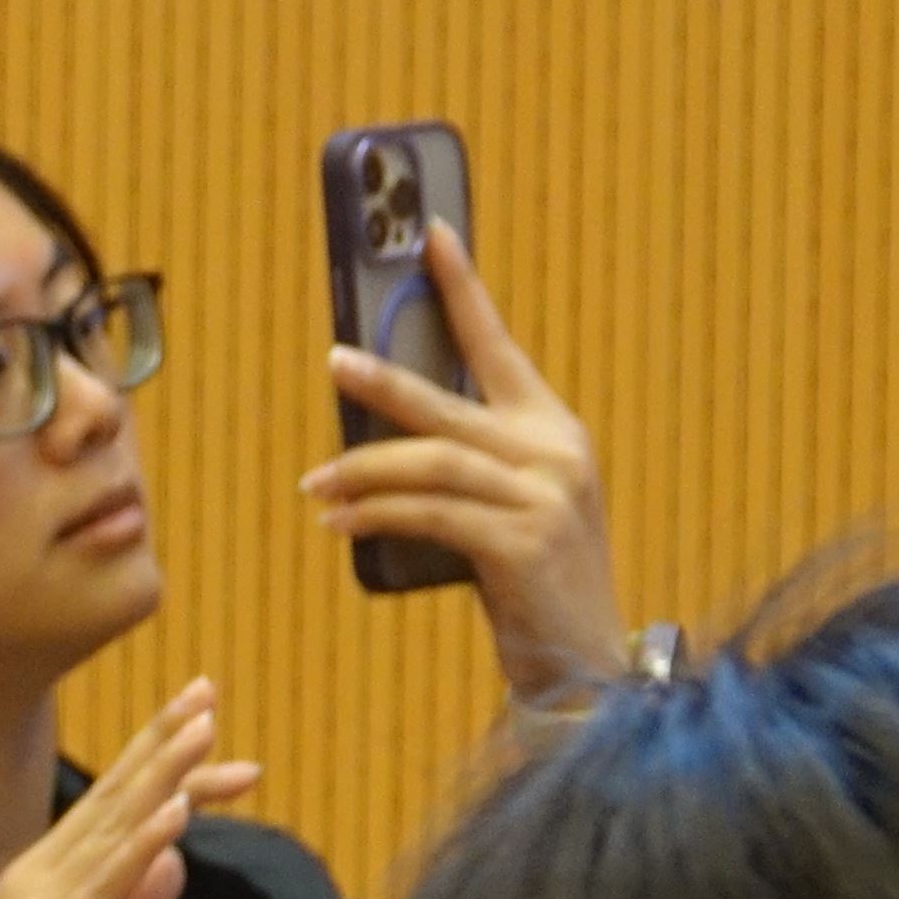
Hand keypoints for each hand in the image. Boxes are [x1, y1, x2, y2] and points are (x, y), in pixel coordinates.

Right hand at [0, 680, 263, 898]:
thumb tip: (175, 862)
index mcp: (50, 878)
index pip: (118, 813)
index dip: (167, 772)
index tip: (210, 736)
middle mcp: (45, 873)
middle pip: (117, 797)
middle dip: (165, 743)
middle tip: (207, 689)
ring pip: (115, 824)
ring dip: (163, 773)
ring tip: (203, 725)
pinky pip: (108, 881)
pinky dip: (144, 842)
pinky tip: (177, 810)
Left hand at [313, 221, 621, 704]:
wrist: (584, 662)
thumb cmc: (533, 584)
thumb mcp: (507, 510)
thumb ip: (465, 469)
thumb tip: (374, 445)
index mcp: (553, 431)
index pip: (501, 346)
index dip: (465, 290)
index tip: (431, 236)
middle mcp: (556, 453)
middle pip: (451, 401)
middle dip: (386, 382)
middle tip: (332, 361)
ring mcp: (545, 498)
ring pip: (433, 462)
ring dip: (363, 470)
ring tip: (314, 484)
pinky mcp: (522, 545)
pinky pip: (431, 515)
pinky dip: (378, 515)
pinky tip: (337, 522)